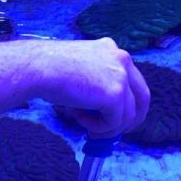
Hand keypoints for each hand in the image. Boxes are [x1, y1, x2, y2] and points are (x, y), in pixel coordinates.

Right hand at [27, 38, 149, 136]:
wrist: (38, 67)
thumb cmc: (48, 68)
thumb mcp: (81, 67)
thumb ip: (97, 80)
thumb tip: (106, 110)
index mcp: (111, 48)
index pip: (131, 79)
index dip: (127, 102)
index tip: (116, 116)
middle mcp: (122, 59)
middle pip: (142, 97)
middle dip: (130, 120)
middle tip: (113, 132)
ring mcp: (121, 76)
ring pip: (127, 115)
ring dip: (106, 126)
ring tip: (83, 124)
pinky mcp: (115, 95)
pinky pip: (114, 122)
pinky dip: (98, 127)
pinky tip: (79, 118)